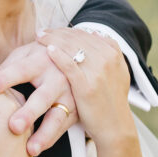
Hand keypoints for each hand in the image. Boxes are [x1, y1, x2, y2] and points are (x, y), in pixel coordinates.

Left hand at [0, 41, 77, 156]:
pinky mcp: (74, 110)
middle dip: (29, 113)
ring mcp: (68, 95)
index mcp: (40, 61)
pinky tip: (36, 150)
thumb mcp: (25, 55)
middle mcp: (56, 78)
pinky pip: (61, 128)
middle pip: (42, 97)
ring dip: (44, 133)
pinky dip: (49, 139)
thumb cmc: (40, 57)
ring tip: (31, 149)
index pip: (19, 70)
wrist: (79, 56)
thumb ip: (6, 69)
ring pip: (56, 117)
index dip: (4, 79)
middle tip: (14, 127)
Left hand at [37, 28, 132, 143]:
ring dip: (53, 39)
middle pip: (77, 38)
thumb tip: (96, 32)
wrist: (115, 126)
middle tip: (41, 31)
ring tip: (39, 36)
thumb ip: (110, 51)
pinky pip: (70, 65)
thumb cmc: (112, 100)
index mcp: (113, 54)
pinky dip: (58, 56)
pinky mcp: (86, 86)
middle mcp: (106, 59)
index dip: (68, 31)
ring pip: (72, 48)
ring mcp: (97, 72)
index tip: (54, 30)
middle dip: (58, 33)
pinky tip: (48, 50)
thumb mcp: (118, 72)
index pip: (86, 35)